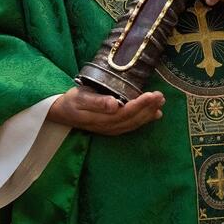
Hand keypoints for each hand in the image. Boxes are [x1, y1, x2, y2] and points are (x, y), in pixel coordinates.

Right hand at [47, 86, 164, 135]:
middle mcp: (110, 126)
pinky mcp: (113, 128)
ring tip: (160, 103)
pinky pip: (131, 125)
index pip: (126, 112)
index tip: (151, 95)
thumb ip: (97, 102)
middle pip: (133, 118)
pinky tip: (154, 114)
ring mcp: (112, 129)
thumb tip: (114, 104)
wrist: (61, 113)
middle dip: (148, 107)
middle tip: (161, 96)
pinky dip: (144, 120)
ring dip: (148, 113)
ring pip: (134, 123)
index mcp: (103, 118)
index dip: (140, 105)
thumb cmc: (71, 101)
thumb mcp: (80, 98)